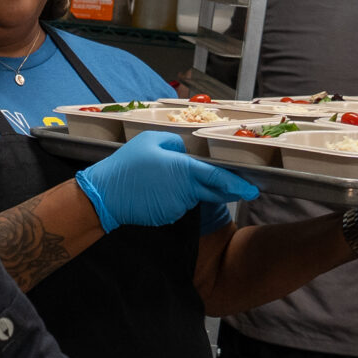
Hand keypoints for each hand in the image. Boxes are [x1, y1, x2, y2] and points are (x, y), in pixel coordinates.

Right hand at [74, 131, 258, 230]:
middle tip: (243, 189)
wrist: (104, 197)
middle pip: (213, 190)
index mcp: (183, 169)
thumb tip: (187, 151)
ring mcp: (177, 206)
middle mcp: (185, 191)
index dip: (237, 184)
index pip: (218, 177)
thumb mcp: (151, 141)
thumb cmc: (126, 166)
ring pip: (194, 196)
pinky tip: (159, 191)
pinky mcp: (168, 217)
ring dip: (192, 190)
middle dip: (228, 190)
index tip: (253, 188)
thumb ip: (176, 143)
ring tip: (167, 180)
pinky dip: (176, 198)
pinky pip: (180, 205)